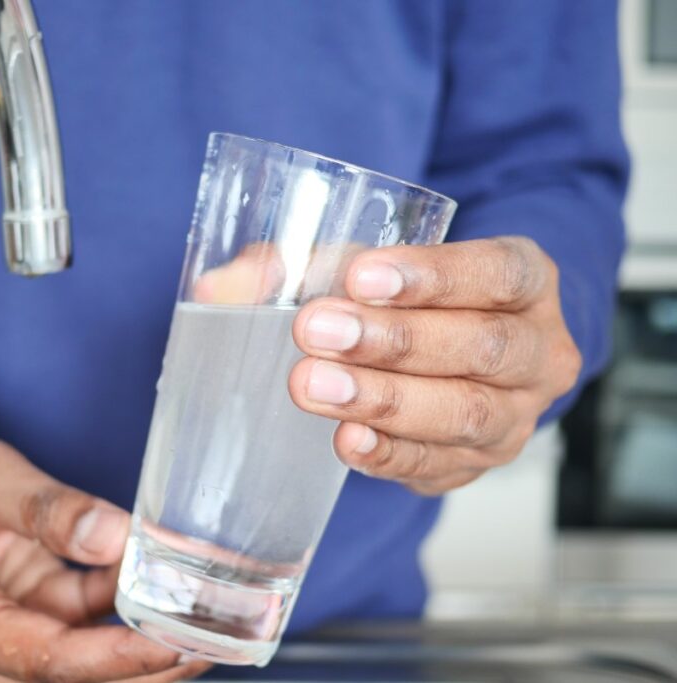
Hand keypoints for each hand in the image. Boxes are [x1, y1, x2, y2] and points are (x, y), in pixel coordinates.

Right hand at [0, 403, 209, 682]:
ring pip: (84, 663)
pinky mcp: (29, 629)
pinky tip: (166, 597)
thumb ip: (50, 510)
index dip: (115, 657)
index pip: (46, 659)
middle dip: (144, 664)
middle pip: (72, 678)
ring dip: (143, 645)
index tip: (173, 645)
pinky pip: (84, 632)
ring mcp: (4, 648)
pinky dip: (124, 616)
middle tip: (211, 641)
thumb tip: (115, 537)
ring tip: (206, 625)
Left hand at [287, 237, 581, 494]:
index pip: (498, 273)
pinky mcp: (476, 463)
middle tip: (318, 330)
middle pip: (482, 345)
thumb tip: (232, 281)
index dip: (434, 275)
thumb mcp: (368, 266)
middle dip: (394, 340)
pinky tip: (345, 439)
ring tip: (314, 384)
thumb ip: (305, 266)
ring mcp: (515, 414)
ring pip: (465, 410)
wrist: (442, 358)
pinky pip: (437, 464)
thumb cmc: (406, 301)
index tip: (361, 276)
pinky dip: (388, 454)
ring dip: (384, 399)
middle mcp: (538, 349)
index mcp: (526, 281)